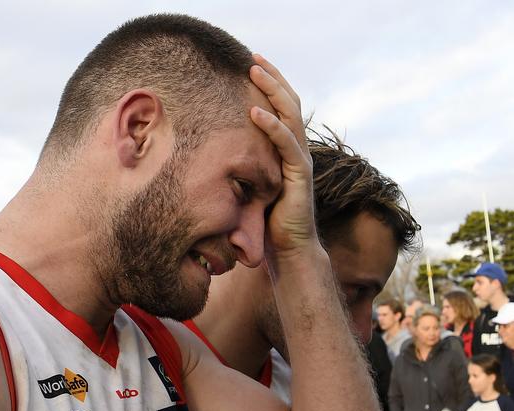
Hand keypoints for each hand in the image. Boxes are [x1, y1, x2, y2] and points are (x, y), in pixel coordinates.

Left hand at [248, 54, 318, 259]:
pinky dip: (272, 126)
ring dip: (273, 90)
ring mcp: (300, 161)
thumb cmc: (268, 221)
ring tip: (254, 70)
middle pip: (289, 104)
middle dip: (272, 78)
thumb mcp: (252, 186)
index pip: (282, 110)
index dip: (270, 87)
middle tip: (252, 57)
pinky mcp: (299, 176)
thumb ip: (244, 166)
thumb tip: (213, 154)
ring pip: (291, 116)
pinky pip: (287, 145)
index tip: (250, 67)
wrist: (288, 250)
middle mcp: (297, 151)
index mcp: (287, 151)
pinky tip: (254, 112)